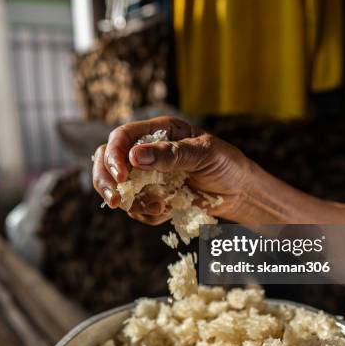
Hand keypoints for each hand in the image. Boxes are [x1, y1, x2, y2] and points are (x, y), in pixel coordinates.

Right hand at [92, 116, 251, 224]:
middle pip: (106, 161)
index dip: (114, 155)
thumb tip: (134, 156)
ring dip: (132, 203)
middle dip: (105, 181)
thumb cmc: (226, 164)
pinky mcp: (151, 197)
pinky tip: (166, 211)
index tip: (121, 176)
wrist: (239, 192)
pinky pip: (135, 209)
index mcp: (158, 131)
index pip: (121, 137)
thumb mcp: (203, 154)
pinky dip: (147, 214)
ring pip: (118, 188)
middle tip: (115, 200)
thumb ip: (171, 154)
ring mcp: (146, 176)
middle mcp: (146, 151)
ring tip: (159, 208)